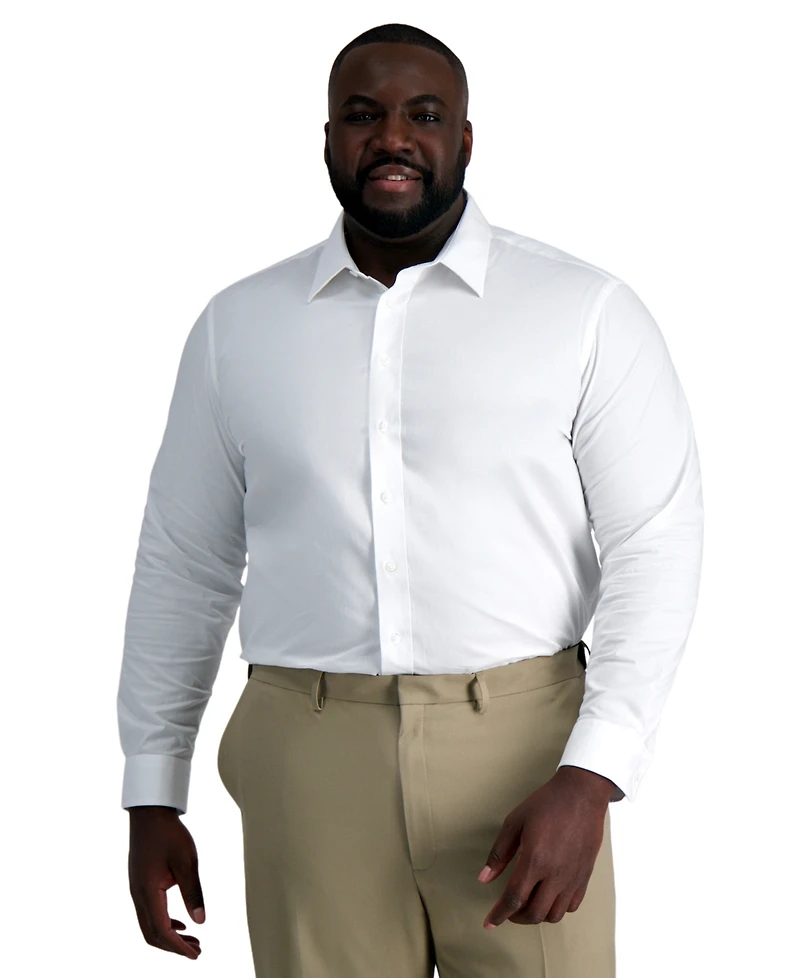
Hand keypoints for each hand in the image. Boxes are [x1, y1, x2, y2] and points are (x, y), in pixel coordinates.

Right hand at [127, 806, 205, 958]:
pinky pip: (148, 912)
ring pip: (149, 924)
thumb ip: (193, 892)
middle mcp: (138, 895)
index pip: (161, 931)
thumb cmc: (169, 834)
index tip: (195, 954)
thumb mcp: (187, 862)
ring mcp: (136, 890)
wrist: (150, 813)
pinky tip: (180, 923)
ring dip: (169, 936)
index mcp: (148, 892)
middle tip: (197, 950)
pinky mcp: (140, 884)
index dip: (178, 947)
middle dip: (174, 946)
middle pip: (152, 934)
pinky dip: (164, 923)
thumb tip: (200, 922)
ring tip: (192, 940)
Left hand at [478, 767, 612, 928]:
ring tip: (527, 903)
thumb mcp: (515, 822)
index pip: (514, 899)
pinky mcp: (585, 876)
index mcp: (535, 860)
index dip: (499, 915)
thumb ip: (499, 853)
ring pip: (554, 915)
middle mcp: (555, 874)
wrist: (581, 794)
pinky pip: (571, 906)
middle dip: (516, 918)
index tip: (489, 923)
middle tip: (507, 911)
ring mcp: (572, 877)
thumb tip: (484, 879)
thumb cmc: (547, 804)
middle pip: (534, 914)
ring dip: (537, 915)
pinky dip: (557, 908)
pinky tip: (548, 897)